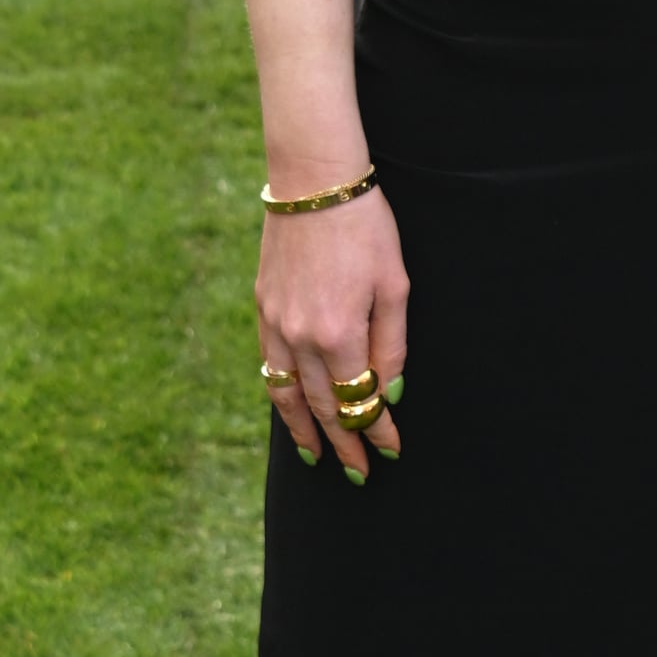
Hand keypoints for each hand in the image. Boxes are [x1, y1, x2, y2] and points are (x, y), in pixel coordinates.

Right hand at [256, 186, 407, 476]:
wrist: (313, 183)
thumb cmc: (366, 226)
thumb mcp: (394, 282)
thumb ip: (391, 344)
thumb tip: (388, 394)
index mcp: (339, 333)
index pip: (359, 400)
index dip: (376, 430)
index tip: (390, 453)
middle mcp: (301, 338)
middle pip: (324, 406)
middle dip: (344, 442)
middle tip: (359, 473)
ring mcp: (276, 326)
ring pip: (289, 395)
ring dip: (306, 431)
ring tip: (320, 458)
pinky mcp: (262, 310)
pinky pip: (270, 368)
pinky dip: (281, 397)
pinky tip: (292, 409)